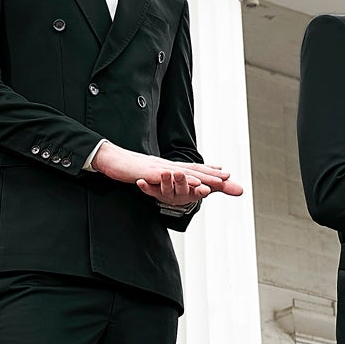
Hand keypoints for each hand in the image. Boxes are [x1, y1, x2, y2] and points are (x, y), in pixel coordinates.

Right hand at [92, 141, 241, 205]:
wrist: (112, 160)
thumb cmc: (131, 168)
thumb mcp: (150, 175)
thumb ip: (162, 179)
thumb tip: (170, 181)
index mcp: (170, 167)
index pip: (194, 169)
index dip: (210, 172)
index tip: (227, 175)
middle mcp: (169, 165)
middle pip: (196, 170)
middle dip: (214, 176)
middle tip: (231, 180)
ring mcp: (161, 168)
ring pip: (186, 173)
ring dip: (204, 177)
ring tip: (220, 181)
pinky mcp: (151, 173)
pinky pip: (169, 178)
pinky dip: (183, 180)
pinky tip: (194, 183)